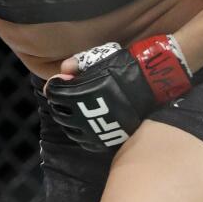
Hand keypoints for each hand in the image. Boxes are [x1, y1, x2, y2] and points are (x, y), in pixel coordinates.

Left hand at [43, 35, 192, 151]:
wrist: (149, 84)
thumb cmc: (121, 69)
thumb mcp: (96, 59)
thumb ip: (74, 64)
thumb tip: (62, 72)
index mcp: (77, 95)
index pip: (53, 93)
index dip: (54, 86)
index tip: (61, 82)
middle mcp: (83, 116)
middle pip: (58, 113)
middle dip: (58, 103)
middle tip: (65, 96)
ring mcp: (94, 131)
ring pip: (69, 130)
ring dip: (68, 120)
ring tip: (75, 111)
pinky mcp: (106, 140)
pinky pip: (84, 142)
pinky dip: (81, 134)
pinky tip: (84, 125)